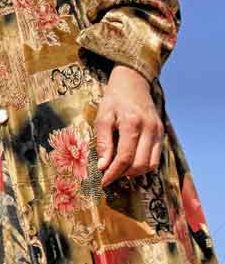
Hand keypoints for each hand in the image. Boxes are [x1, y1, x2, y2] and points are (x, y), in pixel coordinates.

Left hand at [96, 65, 163, 185]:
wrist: (134, 81)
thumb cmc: (114, 99)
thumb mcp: (102, 118)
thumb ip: (103, 142)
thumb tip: (103, 166)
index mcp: (132, 123)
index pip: (125, 157)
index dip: (114, 173)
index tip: (104, 182)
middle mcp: (149, 128)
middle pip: (140, 164)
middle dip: (124, 174)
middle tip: (110, 176)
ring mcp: (158, 130)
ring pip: (151, 163)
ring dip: (135, 172)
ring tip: (120, 170)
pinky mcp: (161, 132)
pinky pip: (156, 157)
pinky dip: (144, 164)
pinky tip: (130, 163)